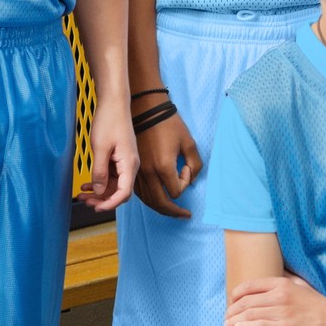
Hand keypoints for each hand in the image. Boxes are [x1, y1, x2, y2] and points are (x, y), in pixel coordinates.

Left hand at [79, 97, 136, 210]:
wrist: (114, 104)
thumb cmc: (109, 121)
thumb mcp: (100, 148)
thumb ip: (100, 172)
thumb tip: (99, 191)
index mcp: (129, 164)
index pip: (124, 193)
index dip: (110, 204)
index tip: (96, 208)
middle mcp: (130, 166)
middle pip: (119, 192)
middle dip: (103, 200)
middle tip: (85, 202)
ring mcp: (125, 163)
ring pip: (114, 186)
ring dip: (100, 192)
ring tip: (82, 195)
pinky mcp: (119, 159)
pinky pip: (111, 177)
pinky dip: (100, 182)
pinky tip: (87, 185)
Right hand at [133, 100, 201, 218]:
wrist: (145, 109)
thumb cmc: (169, 123)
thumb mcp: (189, 142)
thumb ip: (195, 164)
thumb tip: (191, 179)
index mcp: (163, 166)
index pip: (175, 191)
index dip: (185, 183)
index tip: (186, 169)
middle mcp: (148, 173)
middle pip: (160, 203)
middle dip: (173, 212)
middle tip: (184, 216)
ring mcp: (137, 171)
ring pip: (147, 200)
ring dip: (160, 207)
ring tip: (172, 211)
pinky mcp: (130, 168)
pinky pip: (138, 191)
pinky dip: (148, 198)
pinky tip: (157, 197)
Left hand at [228, 274, 325, 325]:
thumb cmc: (317, 303)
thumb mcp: (301, 284)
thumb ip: (286, 277)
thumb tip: (274, 272)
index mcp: (282, 283)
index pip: (251, 285)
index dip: (237, 293)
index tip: (231, 300)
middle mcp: (280, 295)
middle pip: (247, 301)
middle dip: (232, 309)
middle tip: (226, 316)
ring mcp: (282, 312)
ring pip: (250, 314)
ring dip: (234, 320)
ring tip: (227, 325)